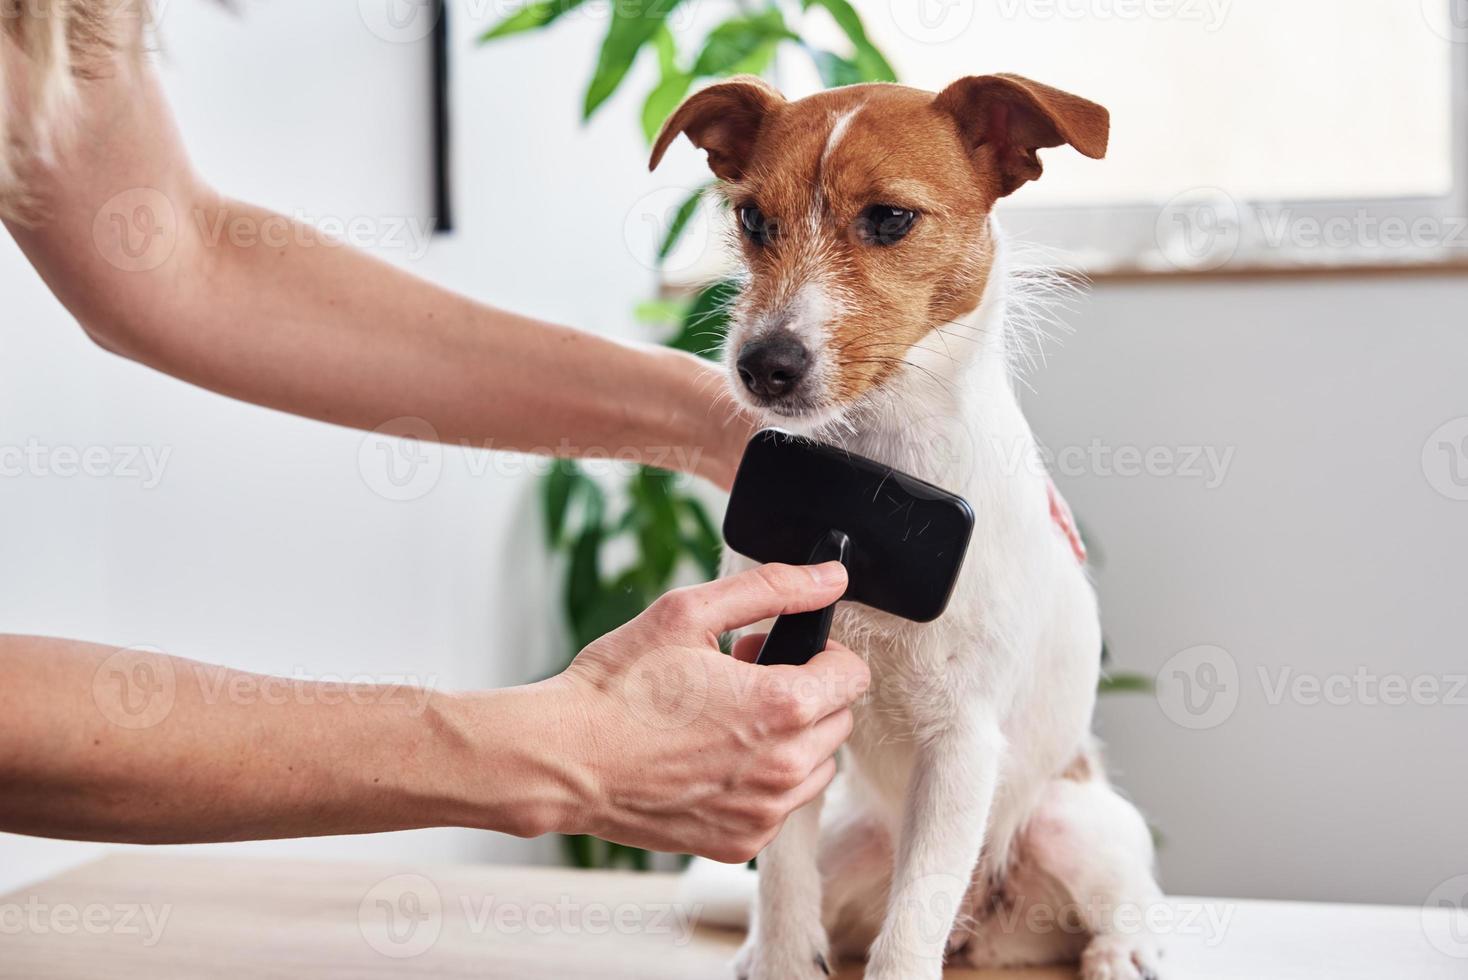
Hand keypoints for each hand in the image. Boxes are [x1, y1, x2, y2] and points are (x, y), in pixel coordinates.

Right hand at [552, 562, 866, 861]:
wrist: (565, 759)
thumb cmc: (618, 685)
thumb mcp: (689, 613)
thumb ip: (772, 589)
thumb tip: (830, 577)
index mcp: (783, 706)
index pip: (853, 674)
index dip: (819, 652)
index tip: (777, 651)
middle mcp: (785, 768)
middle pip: (838, 721)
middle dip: (803, 692)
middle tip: (742, 678)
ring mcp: (764, 812)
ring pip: (815, 767)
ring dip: (789, 740)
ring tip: (726, 719)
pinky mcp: (740, 843)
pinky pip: (778, 806)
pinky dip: (760, 781)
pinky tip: (710, 758)